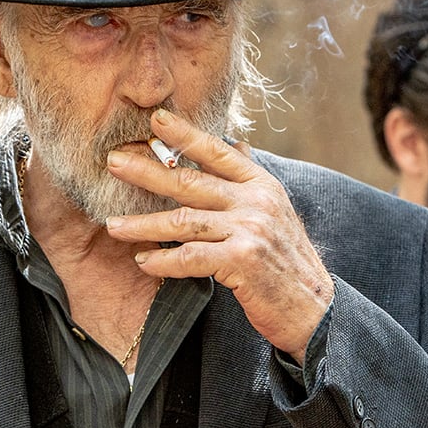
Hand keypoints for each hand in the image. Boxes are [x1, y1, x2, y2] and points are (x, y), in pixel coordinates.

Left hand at [104, 109, 333, 362]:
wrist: (314, 307)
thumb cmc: (287, 261)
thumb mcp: (276, 211)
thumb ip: (251, 180)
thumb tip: (237, 144)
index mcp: (262, 185)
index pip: (218, 152)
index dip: (185, 134)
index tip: (155, 121)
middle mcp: (256, 201)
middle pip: (190, 181)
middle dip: (147, 170)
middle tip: (113, 162)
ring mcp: (250, 229)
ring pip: (183, 221)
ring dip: (143, 224)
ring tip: (113, 225)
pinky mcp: (242, 260)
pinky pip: (191, 257)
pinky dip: (163, 260)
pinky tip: (143, 262)